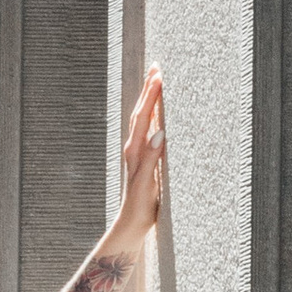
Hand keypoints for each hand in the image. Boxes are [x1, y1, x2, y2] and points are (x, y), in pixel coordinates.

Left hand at [109, 65, 165, 255]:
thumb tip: (159, 132)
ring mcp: (138, 153)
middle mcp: (134, 148)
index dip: (151, 96)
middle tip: (156, 67)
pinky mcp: (144, 159)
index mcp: (135, 150)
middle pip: (141, 112)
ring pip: (143, 119)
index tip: (159, 75)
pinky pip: (148, 131)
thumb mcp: (146, 182)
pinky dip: (154, 116)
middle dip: (148, 89)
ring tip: (156, 81)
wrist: (132, 223)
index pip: (143, 116)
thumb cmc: (139, 206)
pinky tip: (159, 112)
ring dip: (149, 99)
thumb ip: (151, 158)